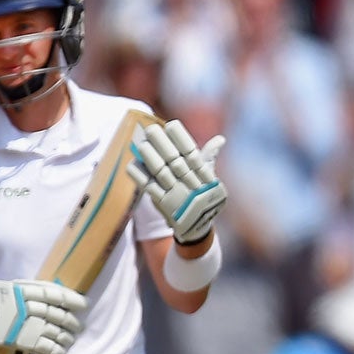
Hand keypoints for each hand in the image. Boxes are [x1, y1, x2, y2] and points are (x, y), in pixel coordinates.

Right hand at [0, 279, 87, 353]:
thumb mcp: (13, 289)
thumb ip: (34, 290)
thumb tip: (63, 297)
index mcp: (22, 290)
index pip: (54, 294)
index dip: (72, 299)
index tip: (84, 305)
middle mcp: (23, 306)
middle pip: (56, 314)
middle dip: (71, 322)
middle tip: (79, 327)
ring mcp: (21, 324)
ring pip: (53, 331)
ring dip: (65, 337)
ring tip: (70, 340)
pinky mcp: (18, 340)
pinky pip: (43, 346)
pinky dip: (54, 349)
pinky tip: (60, 351)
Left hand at [126, 120, 227, 245]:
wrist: (198, 228)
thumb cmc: (203, 198)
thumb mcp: (209, 178)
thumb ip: (209, 157)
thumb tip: (220, 139)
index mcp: (204, 174)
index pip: (191, 150)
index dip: (180, 137)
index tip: (170, 125)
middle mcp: (191, 183)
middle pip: (174, 159)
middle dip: (161, 143)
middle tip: (150, 130)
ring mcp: (177, 193)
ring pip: (161, 171)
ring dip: (149, 157)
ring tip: (141, 144)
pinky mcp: (164, 204)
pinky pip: (149, 187)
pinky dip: (140, 175)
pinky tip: (133, 164)